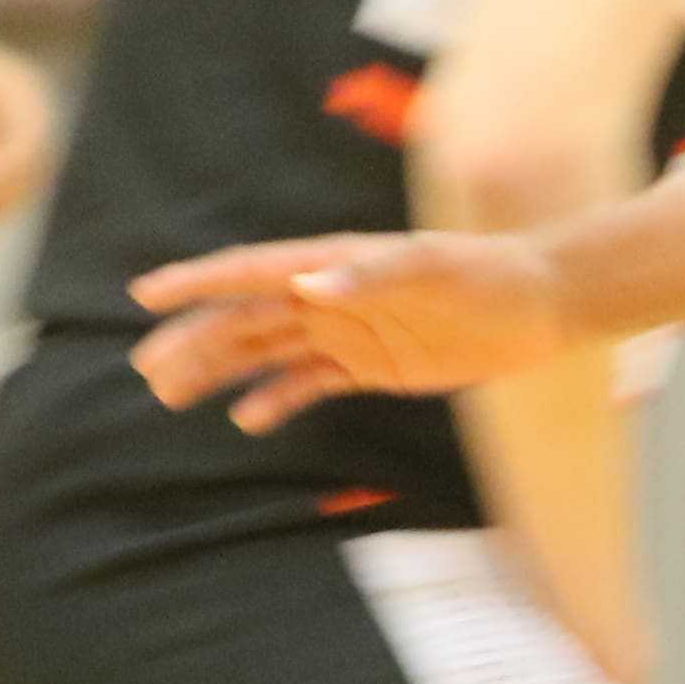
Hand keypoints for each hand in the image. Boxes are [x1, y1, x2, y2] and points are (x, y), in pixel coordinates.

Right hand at [130, 234, 571, 429]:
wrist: (539, 304)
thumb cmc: (485, 273)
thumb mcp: (431, 268)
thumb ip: (370, 275)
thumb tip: (306, 286)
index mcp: (333, 263)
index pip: (252, 271)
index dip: (198, 282)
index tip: (145, 294)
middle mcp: (330, 296)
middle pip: (246, 319)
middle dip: (195, 341)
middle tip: (146, 371)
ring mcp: (347, 332)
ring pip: (266, 352)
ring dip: (220, 371)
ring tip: (170, 395)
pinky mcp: (371, 366)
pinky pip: (310, 383)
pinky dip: (277, 400)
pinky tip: (246, 420)